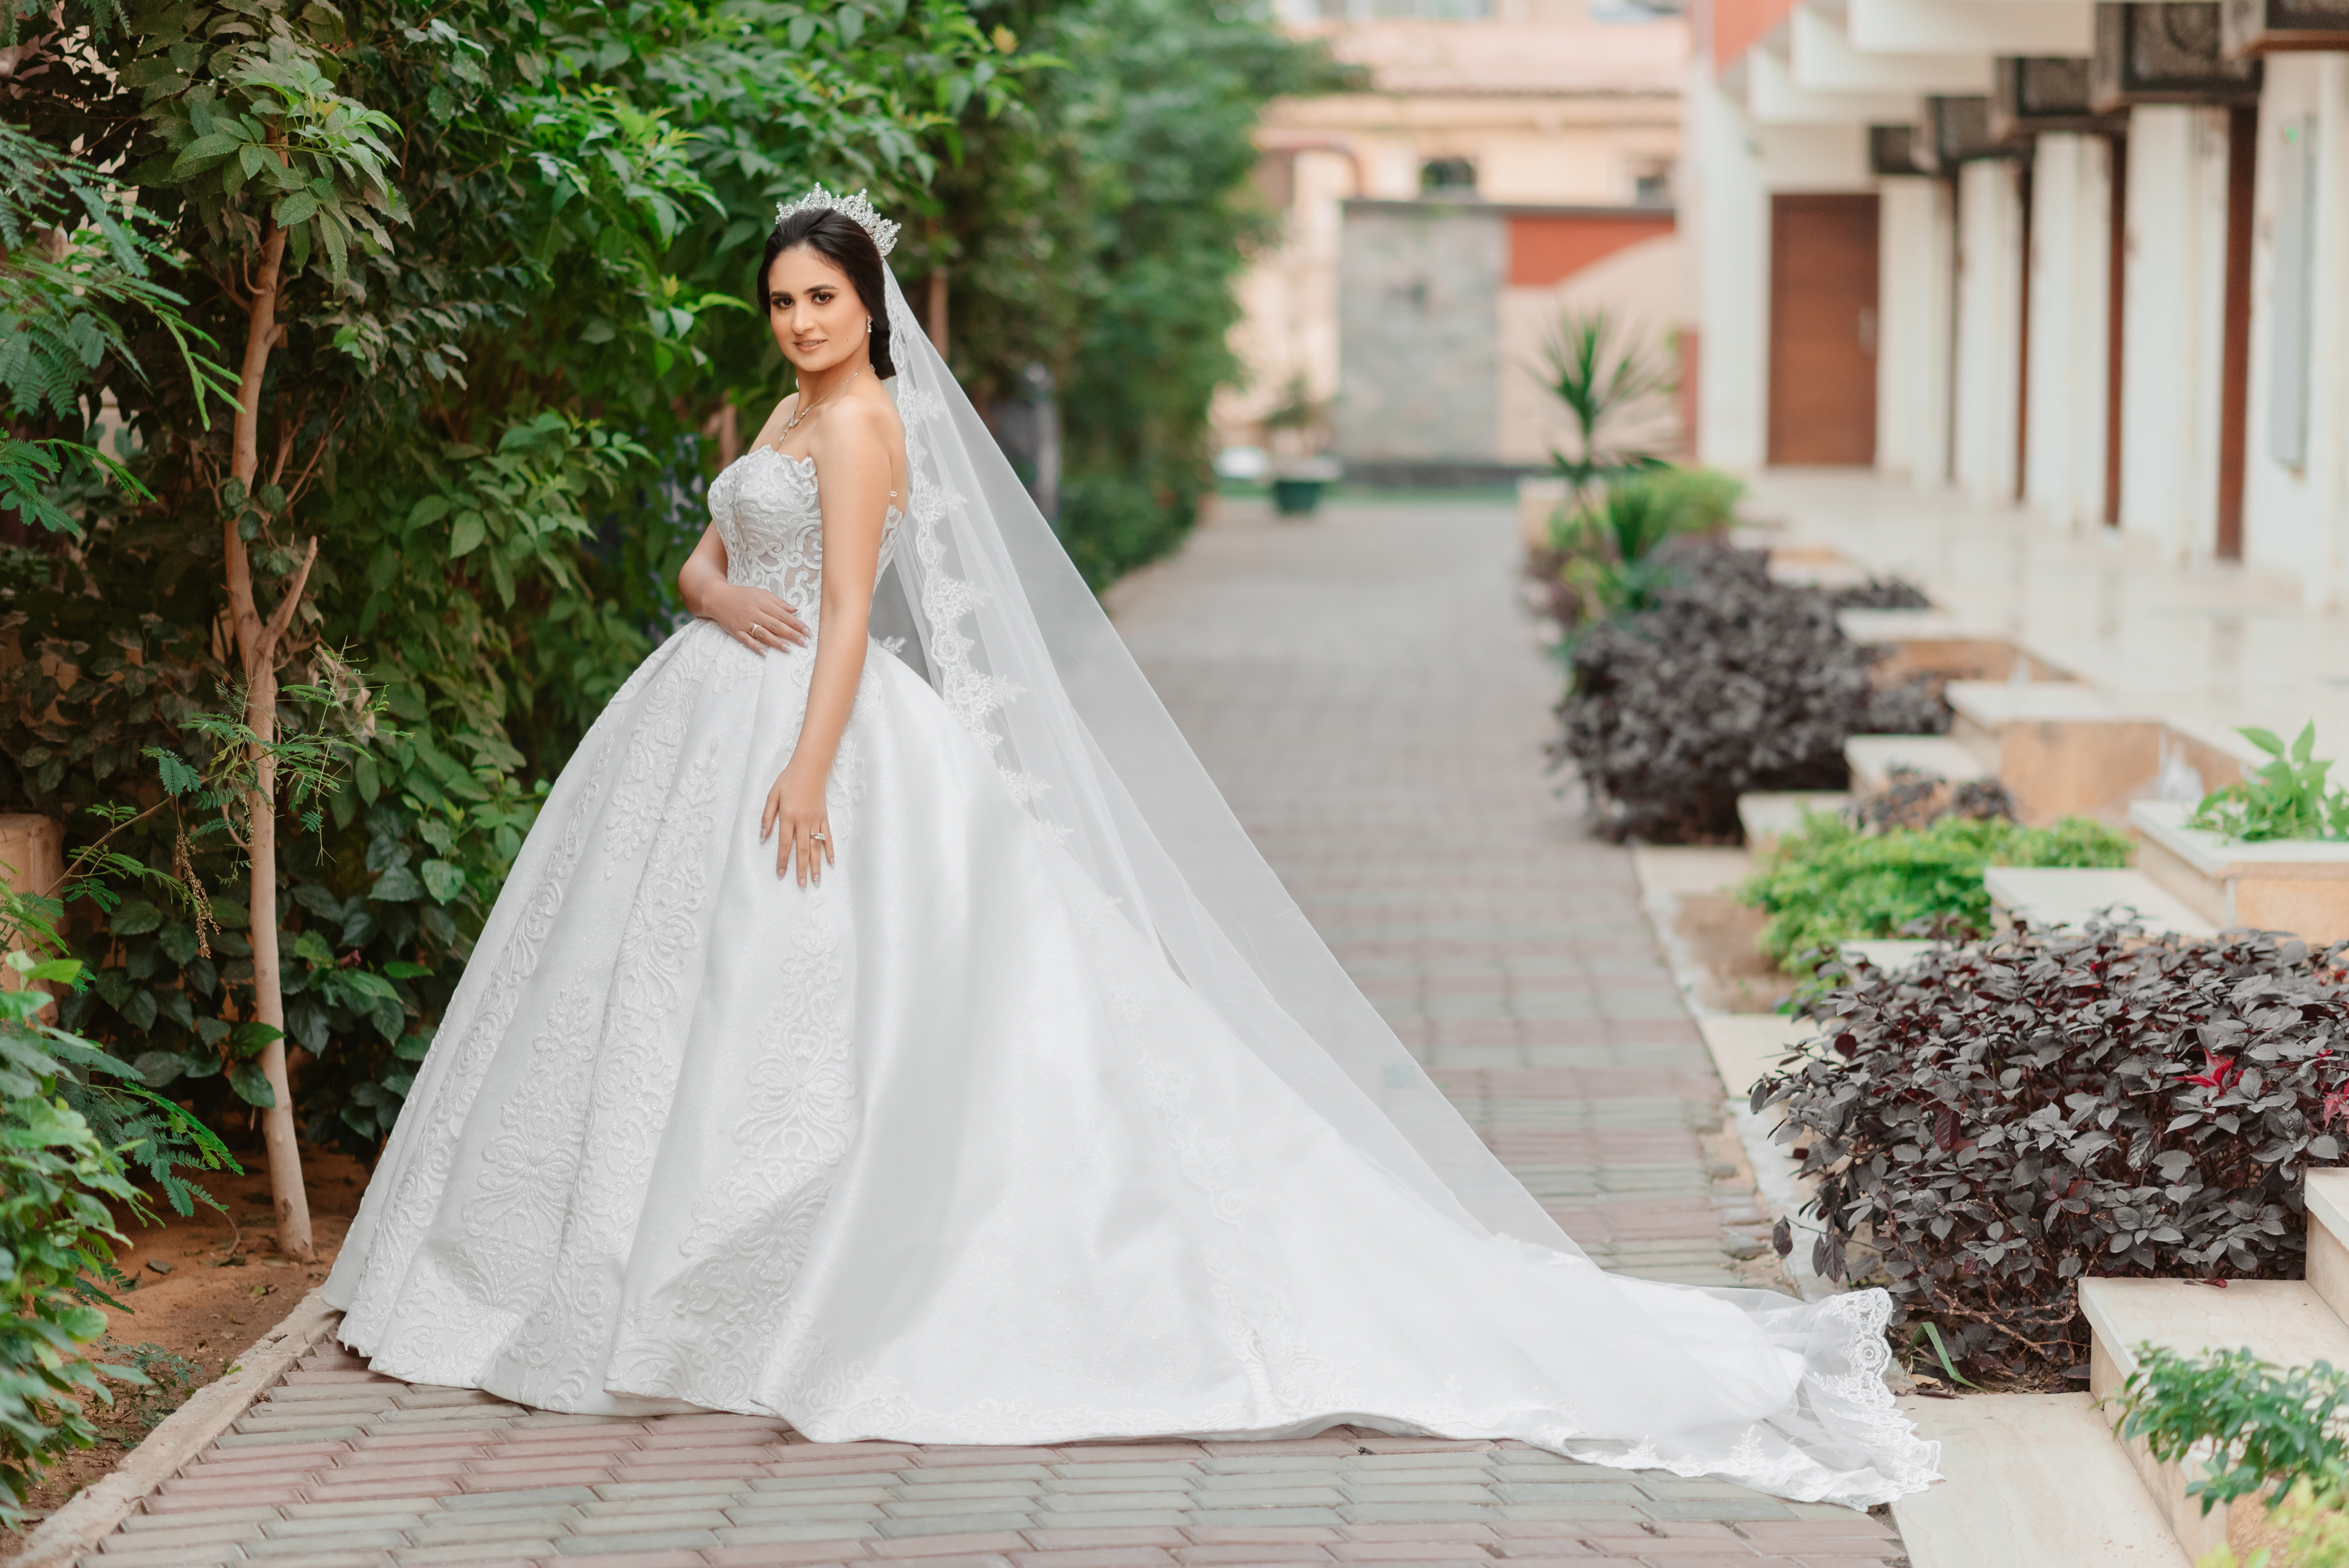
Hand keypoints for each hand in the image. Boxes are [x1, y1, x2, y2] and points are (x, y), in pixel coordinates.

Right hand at [705, 582, 808, 654]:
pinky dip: (755, 646)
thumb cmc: (741, 595)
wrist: (717, 597)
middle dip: (790, 634)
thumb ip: (778, 602)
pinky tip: (764, 652)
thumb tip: (794, 609)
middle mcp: (755, 613)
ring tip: (787, 649)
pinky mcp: (736, 631)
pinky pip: (746, 640)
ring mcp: (745, 623)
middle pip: (775, 625)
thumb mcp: (760, 593)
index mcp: (762, 603)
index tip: (807, 631)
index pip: (783, 615)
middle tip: (803, 642)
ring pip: (762, 634)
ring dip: (775, 642)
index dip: (796, 623)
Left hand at [759, 761, 832, 886]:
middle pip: (802, 849)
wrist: (809, 767)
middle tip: (801, 885)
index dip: (782, 860)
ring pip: (816, 846)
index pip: (784, 843)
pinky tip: (830, 862)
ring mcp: (815, 820)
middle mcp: (803, 821)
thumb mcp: (772, 795)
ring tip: (815, 880)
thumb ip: (767, 817)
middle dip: (801, 869)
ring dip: (815, 864)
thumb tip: (762, 837)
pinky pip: (827, 836)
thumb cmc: (788, 780)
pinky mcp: (824, 817)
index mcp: (788, 816)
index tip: (780, 874)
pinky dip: (829, 850)